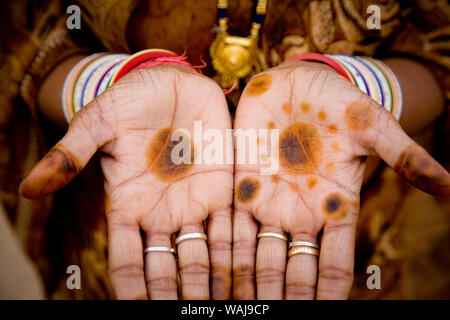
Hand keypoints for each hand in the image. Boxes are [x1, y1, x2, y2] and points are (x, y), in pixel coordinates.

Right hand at [19, 65, 232, 299]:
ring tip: (226, 307)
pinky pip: (235, 224)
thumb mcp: (97, 124)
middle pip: (170, 268)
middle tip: (192, 317)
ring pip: (205, 254)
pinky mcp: (224, 185)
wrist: (170, 81)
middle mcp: (163, 212)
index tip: (138, 312)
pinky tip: (250, 272)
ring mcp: (196, 201)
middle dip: (179, 295)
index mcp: (129, 205)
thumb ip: (70, 157)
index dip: (133, 290)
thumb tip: (25, 190)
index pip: (128, 260)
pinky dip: (242, 250)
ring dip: (216, 283)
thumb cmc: (130, 100)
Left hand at [232, 60, 449, 298]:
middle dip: (283, 296)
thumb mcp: (374, 127)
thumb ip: (405, 157)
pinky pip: (230, 221)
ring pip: (257, 252)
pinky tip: (212, 270)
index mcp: (335, 206)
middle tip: (271, 318)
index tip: (321, 314)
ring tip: (236, 308)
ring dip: (248, 281)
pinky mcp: (241, 180)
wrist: (298, 80)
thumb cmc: (339, 102)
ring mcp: (269, 198)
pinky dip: (222, 247)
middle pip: (291, 268)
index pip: (334, 264)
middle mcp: (300, 210)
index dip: (328, 293)